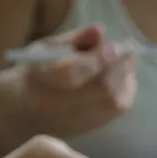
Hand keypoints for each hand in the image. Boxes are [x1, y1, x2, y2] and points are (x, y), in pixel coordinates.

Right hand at [0, 24, 137, 139]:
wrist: (29, 111)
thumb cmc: (39, 72)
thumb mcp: (48, 48)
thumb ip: (74, 39)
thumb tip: (98, 30)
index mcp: (42, 80)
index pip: (73, 73)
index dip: (96, 60)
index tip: (114, 47)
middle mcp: (61, 105)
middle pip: (102, 89)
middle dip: (119, 66)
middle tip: (127, 47)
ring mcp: (80, 120)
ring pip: (116, 100)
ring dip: (126, 76)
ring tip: (124, 59)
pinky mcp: (95, 127)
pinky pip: (120, 107)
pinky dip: (127, 87)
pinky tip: (122, 75)